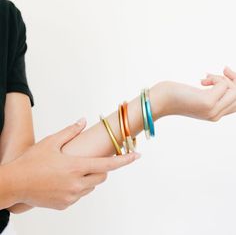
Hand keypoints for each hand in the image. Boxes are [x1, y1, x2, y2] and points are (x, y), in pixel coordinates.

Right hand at [3, 120, 138, 209]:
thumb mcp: (51, 142)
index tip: (137, 156)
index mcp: (76, 167)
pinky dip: (78, 187)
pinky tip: (64, 181)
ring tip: (72, 170)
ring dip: (89, 178)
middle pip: (102, 176)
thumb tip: (83, 121)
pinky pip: (80, 195)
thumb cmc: (31, 162)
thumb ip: (70, 131)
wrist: (14, 184)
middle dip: (102, 168)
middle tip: (89, 161)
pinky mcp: (65, 205)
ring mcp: (72, 197)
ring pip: (92, 186)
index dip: (125, 160)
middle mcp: (77, 184)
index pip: (108, 164)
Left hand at [155, 73, 235, 120]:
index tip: (227, 73)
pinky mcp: (207, 103)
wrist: (159, 100)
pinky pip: (224, 85)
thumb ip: (213, 93)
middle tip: (223, 71)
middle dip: (234, 79)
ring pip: (235, 90)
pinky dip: (215, 78)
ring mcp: (212, 111)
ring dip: (223, 78)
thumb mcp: (198, 95)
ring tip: (206, 78)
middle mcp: (215, 116)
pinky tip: (202, 80)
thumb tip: (228, 80)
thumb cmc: (176, 95)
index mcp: (214, 115)